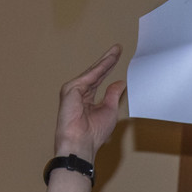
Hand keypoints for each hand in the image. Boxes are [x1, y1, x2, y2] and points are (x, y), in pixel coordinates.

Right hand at [55, 45, 126, 159]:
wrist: (81, 143)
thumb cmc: (94, 133)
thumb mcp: (109, 111)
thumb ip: (112, 95)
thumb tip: (119, 83)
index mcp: (87, 100)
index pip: (99, 81)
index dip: (108, 70)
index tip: (118, 59)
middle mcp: (79, 93)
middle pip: (96, 73)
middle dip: (107, 61)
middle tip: (118, 49)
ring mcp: (74, 90)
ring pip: (93, 72)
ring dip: (105, 61)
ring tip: (116, 51)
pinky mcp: (71, 89)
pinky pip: (90, 76)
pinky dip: (100, 68)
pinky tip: (109, 60)